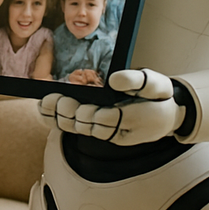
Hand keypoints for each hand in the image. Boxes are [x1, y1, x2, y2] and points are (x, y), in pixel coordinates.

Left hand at [38, 70, 184, 143]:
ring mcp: (103, 130)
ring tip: (49, 101)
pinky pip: (73, 126)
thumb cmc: (159, 98)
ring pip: (77, 128)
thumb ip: (137, 81)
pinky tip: (44, 106)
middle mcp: (114, 130)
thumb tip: (114, 80)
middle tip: (62, 102)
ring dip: (61, 116)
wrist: (164, 114)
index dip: (95, 115)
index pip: (109, 121)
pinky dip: (56, 118)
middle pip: (88, 127)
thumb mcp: (156, 84)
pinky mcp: (95, 127)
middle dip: (73, 115)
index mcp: (132, 121)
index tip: (86, 108)